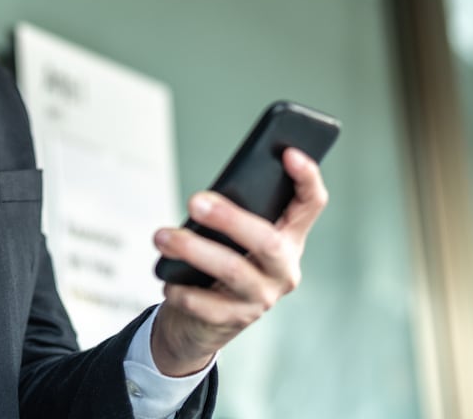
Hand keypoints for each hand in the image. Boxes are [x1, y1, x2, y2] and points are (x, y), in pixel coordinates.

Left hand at [150, 148, 328, 375]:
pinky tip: (167, 281)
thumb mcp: (231, 235)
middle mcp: (284, 268)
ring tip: (161, 237)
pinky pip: (208, 305)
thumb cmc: (219, 260)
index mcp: (289, 237)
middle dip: (230, 219)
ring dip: (192, 250)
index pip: (311, 203)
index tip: (288, 152)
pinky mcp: (236, 320)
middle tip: (194, 202)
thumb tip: (206, 200)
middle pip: (267, 241)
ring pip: (232, 271)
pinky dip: (183, 290)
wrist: (203, 321)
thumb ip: (233, 213)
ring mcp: (263, 297)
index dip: (307, 177)